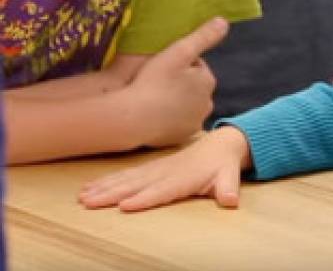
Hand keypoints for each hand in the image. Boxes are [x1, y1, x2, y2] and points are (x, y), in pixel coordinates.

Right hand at [79, 126, 250, 210]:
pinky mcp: (149, 169)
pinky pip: (125, 175)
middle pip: (136, 185)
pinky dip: (105, 180)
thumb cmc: (223, 165)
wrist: (220, 144)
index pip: (161, 191)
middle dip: (112, 194)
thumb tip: (232, 200)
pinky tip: (88, 188)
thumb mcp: (230, 175)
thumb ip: (229, 188)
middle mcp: (165, 172)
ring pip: (125, 179)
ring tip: (82, 197)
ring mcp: (155, 169)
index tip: (124, 206)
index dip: (144, 198)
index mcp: (183, 177)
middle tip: (89, 203)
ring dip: (103, 188)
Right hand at [124, 17, 228, 147]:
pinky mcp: (180, 138)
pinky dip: (168, 117)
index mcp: (208, 82)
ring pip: (185, 105)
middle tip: (155, 80)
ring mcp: (194, 123)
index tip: (162, 64)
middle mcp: (208, 104)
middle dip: (179, 82)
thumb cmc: (154, 81)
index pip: (196, 66)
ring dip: (174, 100)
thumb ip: (203, 36)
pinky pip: (175, 123)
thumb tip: (223, 22)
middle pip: (192, 87)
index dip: (178, 62)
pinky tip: (153, 113)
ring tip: (153, 96)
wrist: (132, 118)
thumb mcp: (179, 51)